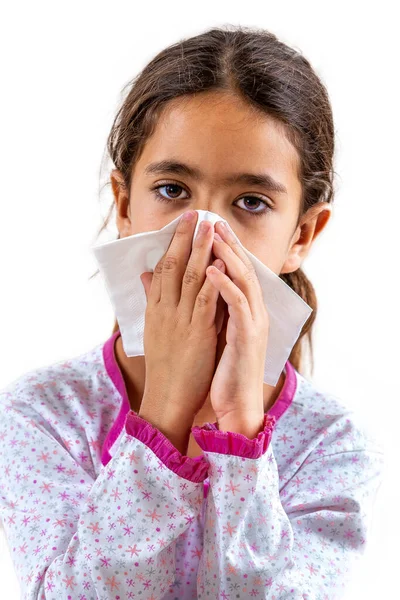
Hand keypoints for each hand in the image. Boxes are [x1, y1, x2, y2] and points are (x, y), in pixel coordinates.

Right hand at [139, 211, 225, 451]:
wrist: (166, 399)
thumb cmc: (164, 366)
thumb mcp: (153, 329)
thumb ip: (152, 299)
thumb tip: (146, 275)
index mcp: (155, 309)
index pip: (162, 268)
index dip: (173, 243)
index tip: (182, 223)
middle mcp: (164, 310)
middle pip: (174, 266)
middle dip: (185, 238)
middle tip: (196, 213)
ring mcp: (180, 320)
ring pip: (191, 278)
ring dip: (201, 250)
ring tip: (210, 227)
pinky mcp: (197, 333)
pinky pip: (206, 300)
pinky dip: (215, 279)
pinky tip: (222, 262)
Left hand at [206, 221, 269, 436]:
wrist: (237, 405)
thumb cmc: (225, 370)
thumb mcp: (215, 334)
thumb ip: (208, 310)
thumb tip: (193, 290)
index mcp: (245, 312)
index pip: (236, 272)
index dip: (224, 249)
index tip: (208, 228)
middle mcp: (253, 313)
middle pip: (242, 270)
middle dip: (228, 244)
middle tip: (212, 220)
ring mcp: (253, 324)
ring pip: (243, 281)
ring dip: (228, 257)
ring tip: (213, 236)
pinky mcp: (248, 337)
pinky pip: (238, 306)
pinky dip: (225, 286)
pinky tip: (212, 270)